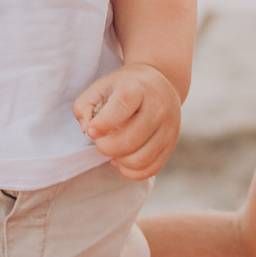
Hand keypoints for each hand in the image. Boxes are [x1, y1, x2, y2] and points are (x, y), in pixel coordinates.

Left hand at [72, 63, 181, 179]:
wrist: (160, 84)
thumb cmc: (125, 87)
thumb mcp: (101, 86)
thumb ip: (84, 105)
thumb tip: (87, 129)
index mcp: (137, 89)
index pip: (121, 107)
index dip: (102, 124)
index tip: (91, 131)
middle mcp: (158, 108)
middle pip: (130, 141)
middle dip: (106, 147)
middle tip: (100, 141)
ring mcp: (168, 128)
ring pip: (140, 160)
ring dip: (119, 161)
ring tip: (112, 151)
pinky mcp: (171, 144)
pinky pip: (151, 169)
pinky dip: (132, 171)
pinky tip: (123, 160)